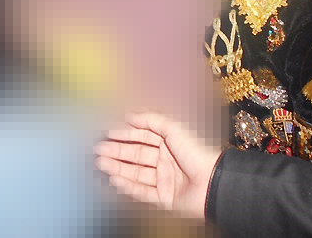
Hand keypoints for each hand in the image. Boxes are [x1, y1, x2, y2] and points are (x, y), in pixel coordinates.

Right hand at [94, 112, 220, 219]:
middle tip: (98, 149)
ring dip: (117, 167)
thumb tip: (129, 114)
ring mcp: (164, 180)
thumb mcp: (174, 129)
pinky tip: (115, 179)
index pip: (142, 137)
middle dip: (116, 151)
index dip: (125, 133)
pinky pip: (142, 192)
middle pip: (136, 155)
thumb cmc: (196, 153)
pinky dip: (128, 186)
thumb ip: (151, 120)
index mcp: (168, 143)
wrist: (212, 183)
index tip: (107, 131)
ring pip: (135, 173)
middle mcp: (164, 161)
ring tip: (100, 163)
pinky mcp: (164, 199)